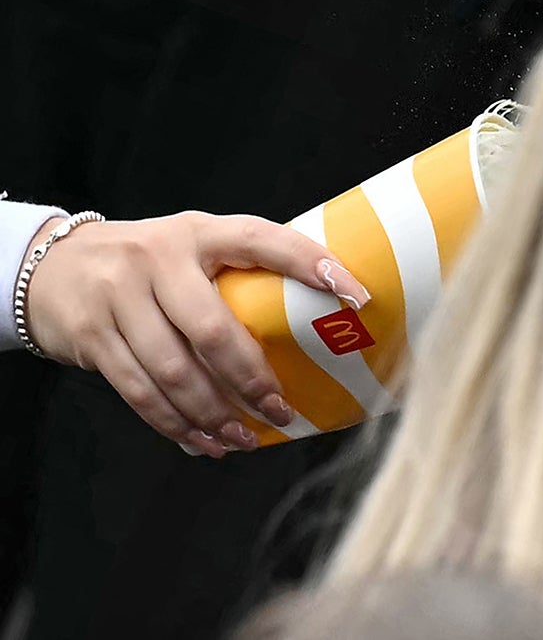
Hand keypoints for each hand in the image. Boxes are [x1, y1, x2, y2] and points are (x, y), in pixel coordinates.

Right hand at [22, 212, 370, 457]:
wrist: (54, 265)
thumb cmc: (149, 261)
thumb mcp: (192, 245)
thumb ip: (237, 269)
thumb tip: (315, 310)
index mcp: (198, 232)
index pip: (261, 239)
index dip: (310, 263)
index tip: (356, 295)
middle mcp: (157, 260)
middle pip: (212, 329)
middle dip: (252, 378)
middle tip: (282, 410)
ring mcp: (119, 298)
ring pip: (174, 371)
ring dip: (214, 413)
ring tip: (245, 437)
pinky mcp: (92, 337)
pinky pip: (138, 391)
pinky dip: (174, 423)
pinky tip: (203, 441)